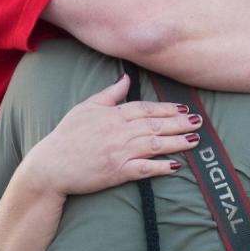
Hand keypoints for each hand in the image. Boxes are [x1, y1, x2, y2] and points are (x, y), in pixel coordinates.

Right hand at [19, 73, 201, 196]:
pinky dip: (161, 167)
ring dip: (177, 143)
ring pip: (155, 145)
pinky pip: (144, 169)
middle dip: (179, 123)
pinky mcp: (117, 172)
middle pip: (155, 126)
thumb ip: (109, 94)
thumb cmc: (67, 135)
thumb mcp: (86, 107)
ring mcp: (119, 152)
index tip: (184, 108)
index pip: (146, 109)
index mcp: (113, 115)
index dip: (166, 108)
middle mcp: (119, 132)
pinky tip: (176, 166)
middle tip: (199, 122)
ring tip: (194, 140)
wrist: (50, 166)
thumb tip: (126, 78)